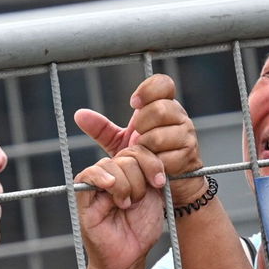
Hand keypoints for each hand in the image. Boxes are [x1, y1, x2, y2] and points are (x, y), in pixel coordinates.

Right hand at [74, 146, 166, 268]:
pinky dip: (101, 177)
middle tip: (138, 201)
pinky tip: (111, 186)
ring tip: (126, 205)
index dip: (152, 162)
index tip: (160, 182)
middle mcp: (112, 173)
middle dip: (139, 179)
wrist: (129, 256)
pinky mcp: (83, 196)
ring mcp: (96, 183)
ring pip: (111, 164)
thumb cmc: (141, 228)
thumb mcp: (154, 196)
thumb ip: (152, 173)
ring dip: (126, 186)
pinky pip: (88, 175)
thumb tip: (152, 150)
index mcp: (130, 170)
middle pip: (127, 155)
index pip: (139, 148)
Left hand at [75, 74, 204, 203]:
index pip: (163, 83)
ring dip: (145, 147)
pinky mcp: (189, 156)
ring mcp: (187, 135)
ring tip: (143, 153)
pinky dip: (153, 164)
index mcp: (164, 106)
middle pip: (159, 109)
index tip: (133, 104)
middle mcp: (179, 117)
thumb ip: (102, 129)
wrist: (170, 184)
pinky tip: (152, 167)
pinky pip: (166, 157)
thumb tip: (79, 114)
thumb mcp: (121, 143)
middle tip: (136, 137)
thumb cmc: (146, 158)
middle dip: (141, 125)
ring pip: (160, 135)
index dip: (148, 90)